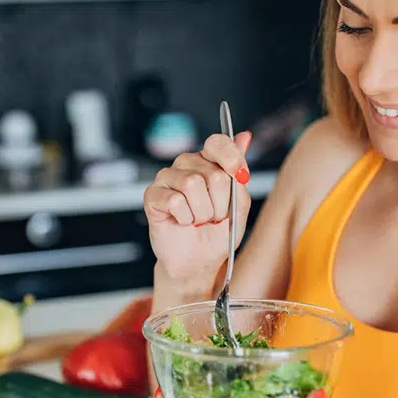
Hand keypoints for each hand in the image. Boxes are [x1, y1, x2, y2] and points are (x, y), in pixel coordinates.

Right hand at [143, 133, 252, 283]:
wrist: (198, 261)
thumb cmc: (217, 234)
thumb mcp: (239, 205)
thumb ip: (239, 173)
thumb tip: (244, 136)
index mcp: (209, 162)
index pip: (218, 142)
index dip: (231, 157)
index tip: (240, 176)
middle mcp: (187, 165)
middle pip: (213, 172)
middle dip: (220, 203)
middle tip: (214, 216)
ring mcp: (167, 178)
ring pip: (192, 184)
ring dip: (202, 212)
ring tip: (198, 220)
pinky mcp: (152, 194)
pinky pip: (175, 200)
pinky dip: (185, 218)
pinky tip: (182, 222)